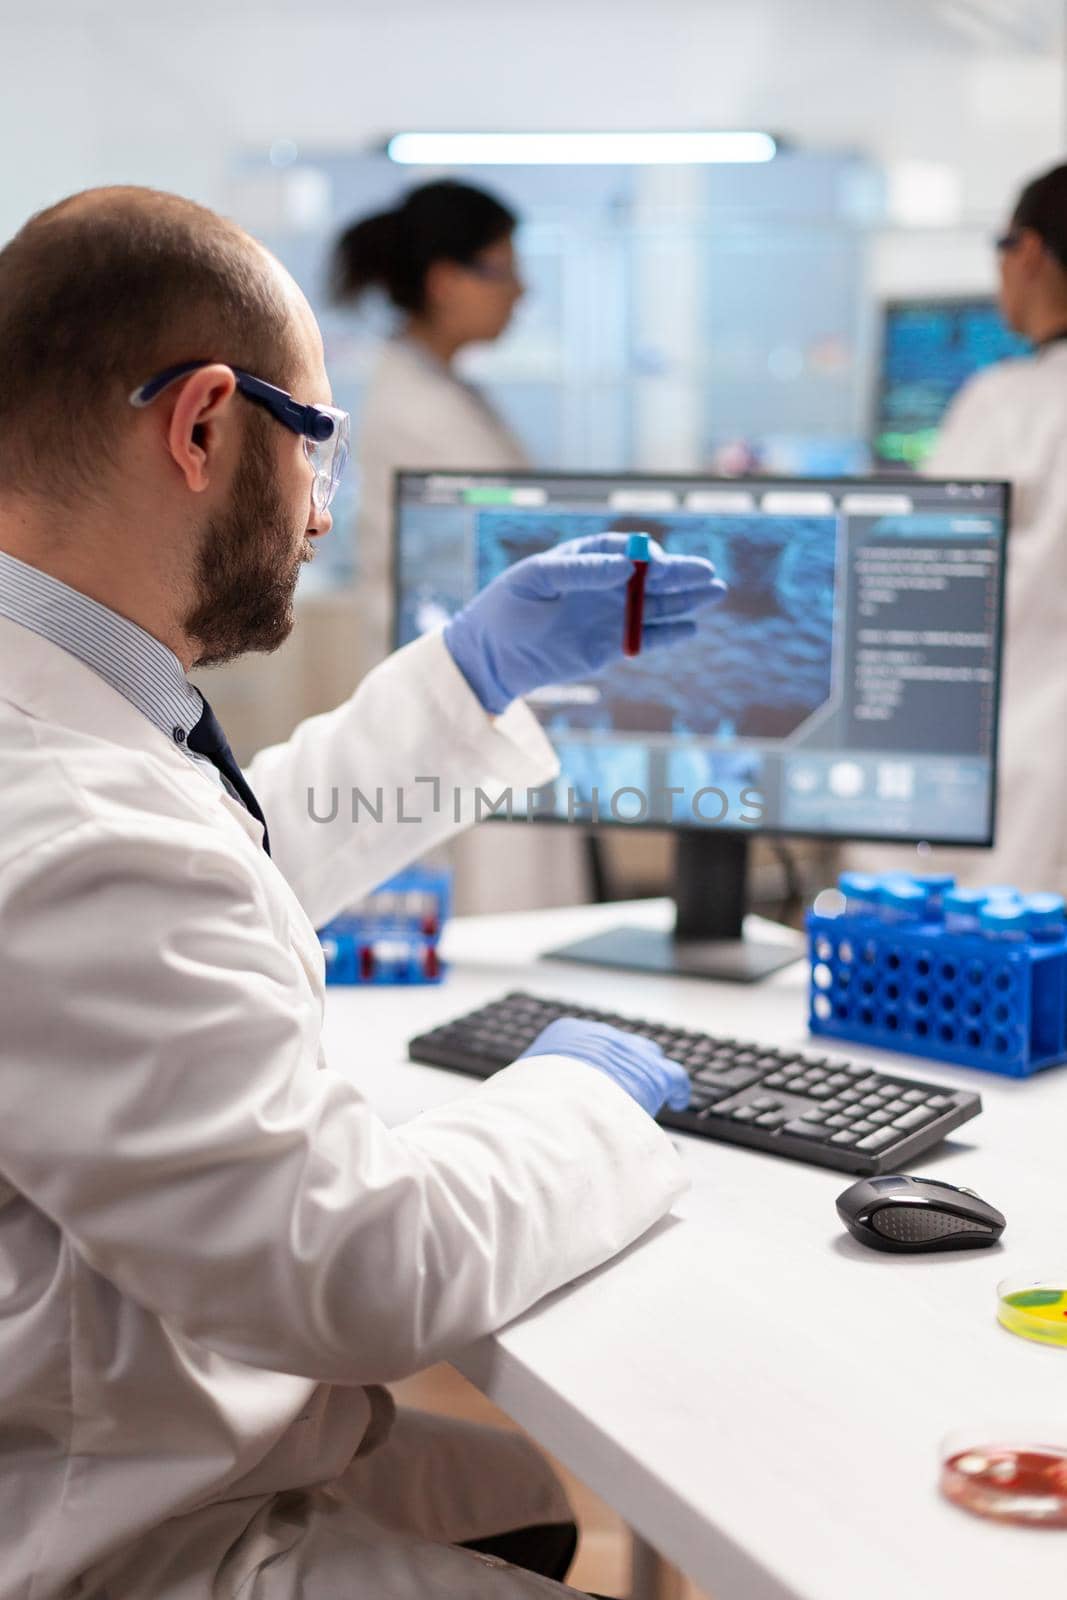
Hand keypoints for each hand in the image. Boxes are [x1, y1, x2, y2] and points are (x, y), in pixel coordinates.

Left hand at [443, 534, 725, 713]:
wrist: (494, 654)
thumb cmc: (508, 608)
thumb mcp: (537, 578)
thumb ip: (581, 571)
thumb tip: (625, 566)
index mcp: (586, 559)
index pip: (626, 551)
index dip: (645, 556)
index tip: (654, 565)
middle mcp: (605, 585)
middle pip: (650, 577)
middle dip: (680, 574)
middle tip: (707, 573)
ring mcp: (610, 615)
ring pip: (656, 605)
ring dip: (685, 599)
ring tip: (716, 591)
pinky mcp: (611, 646)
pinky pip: (646, 638)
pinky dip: (668, 635)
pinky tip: (692, 628)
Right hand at [518, 1016, 690, 1118]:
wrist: (559, 1104)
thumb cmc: (532, 1102)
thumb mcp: (518, 1089)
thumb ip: (524, 1092)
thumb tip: (504, 1110)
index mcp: (566, 1034)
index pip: (587, 1046)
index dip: (594, 1066)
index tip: (595, 1080)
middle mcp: (601, 1036)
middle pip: (620, 1047)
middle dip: (624, 1064)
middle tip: (623, 1087)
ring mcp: (629, 1052)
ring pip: (647, 1058)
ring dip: (648, 1074)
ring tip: (651, 1093)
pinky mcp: (653, 1074)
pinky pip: (674, 1077)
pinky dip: (677, 1087)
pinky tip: (678, 1099)